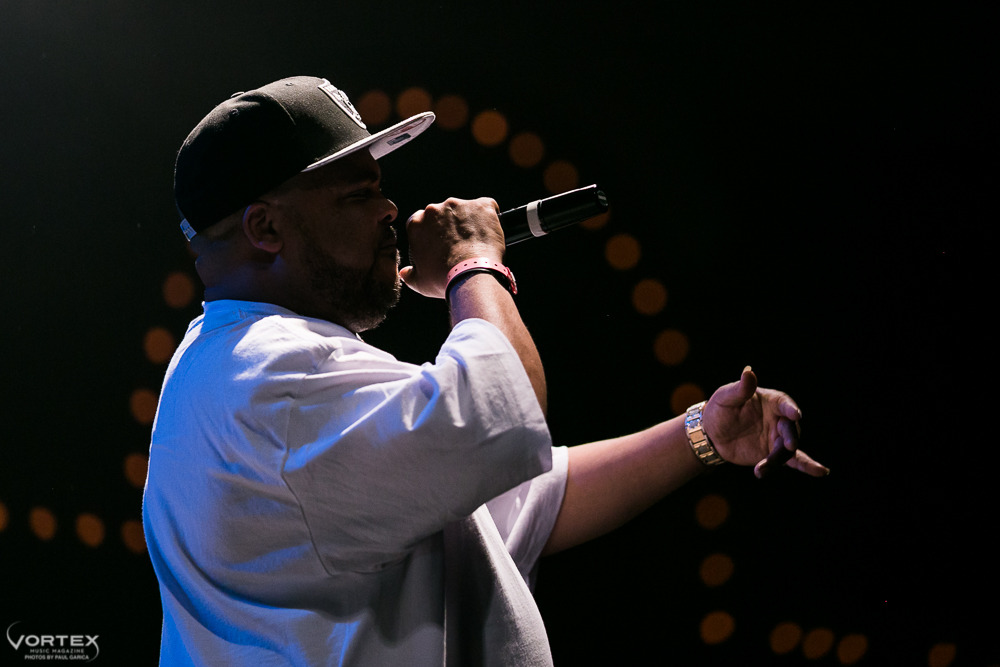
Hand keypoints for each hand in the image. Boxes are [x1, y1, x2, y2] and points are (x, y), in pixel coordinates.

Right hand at [399, 197, 505, 297]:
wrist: (471, 275)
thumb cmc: (444, 278)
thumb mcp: (420, 282)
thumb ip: (410, 275)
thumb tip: (405, 273)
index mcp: (417, 223)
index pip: (422, 221)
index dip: (433, 232)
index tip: (441, 243)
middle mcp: (435, 209)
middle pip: (444, 213)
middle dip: (451, 225)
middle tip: (461, 244)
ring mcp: (459, 205)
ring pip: (465, 210)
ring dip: (470, 221)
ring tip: (477, 242)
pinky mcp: (482, 205)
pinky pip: (488, 208)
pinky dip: (489, 218)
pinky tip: (489, 234)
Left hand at [702, 366, 828, 478]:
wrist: (713, 433)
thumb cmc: (721, 409)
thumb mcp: (726, 397)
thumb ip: (740, 389)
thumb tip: (748, 372)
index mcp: (771, 401)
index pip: (784, 403)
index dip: (790, 408)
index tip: (796, 414)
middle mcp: (779, 418)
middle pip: (790, 428)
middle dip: (790, 437)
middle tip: (788, 446)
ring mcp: (778, 437)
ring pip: (787, 449)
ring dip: (777, 459)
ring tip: (761, 470)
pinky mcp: (774, 453)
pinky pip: (794, 460)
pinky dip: (807, 466)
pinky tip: (821, 471)